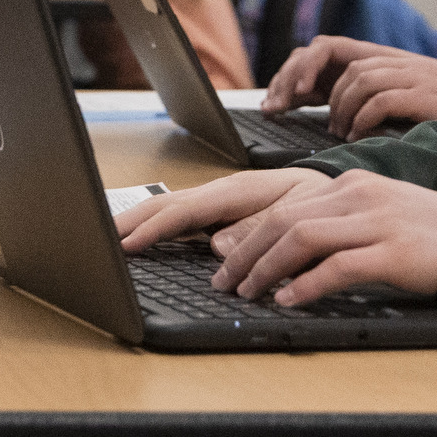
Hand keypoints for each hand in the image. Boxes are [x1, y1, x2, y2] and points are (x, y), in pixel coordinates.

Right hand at [115, 170, 316, 252]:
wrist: (338, 190)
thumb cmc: (321, 202)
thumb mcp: (300, 213)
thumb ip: (260, 229)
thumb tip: (218, 246)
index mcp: (237, 191)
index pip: (185, 211)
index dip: (153, 229)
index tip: (126, 244)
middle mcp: (222, 193)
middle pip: (166, 205)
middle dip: (131, 220)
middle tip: (99, 238)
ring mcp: (219, 202)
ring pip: (169, 210)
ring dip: (138, 222)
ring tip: (110, 238)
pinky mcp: (221, 213)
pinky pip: (182, 219)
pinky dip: (157, 227)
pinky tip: (144, 238)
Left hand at [204, 169, 436, 305]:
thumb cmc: (427, 236)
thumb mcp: (374, 218)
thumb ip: (334, 227)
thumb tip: (285, 257)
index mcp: (350, 185)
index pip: (284, 207)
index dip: (248, 236)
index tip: (228, 263)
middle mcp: (358, 196)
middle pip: (284, 220)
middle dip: (246, 253)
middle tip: (225, 283)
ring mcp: (376, 221)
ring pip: (302, 238)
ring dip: (267, 268)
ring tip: (249, 293)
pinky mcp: (393, 251)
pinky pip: (338, 266)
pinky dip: (307, 285)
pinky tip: (289, 301)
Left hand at [266, 36, 436, 138]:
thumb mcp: (407, 101)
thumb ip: (370, 100)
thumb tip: (325, 119)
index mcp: (383, 59)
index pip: (323, 48)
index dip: (293, 69)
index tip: (275, 101)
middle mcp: (393, 59)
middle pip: (325, 50)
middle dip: (296, 77)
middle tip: (281, 108)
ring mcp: (411, 72)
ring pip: (352, 75)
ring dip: (334, 106)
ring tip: (335, 132)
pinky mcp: (428, 92)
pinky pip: (381, 97)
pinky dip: (362, 117)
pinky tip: (358, 135)